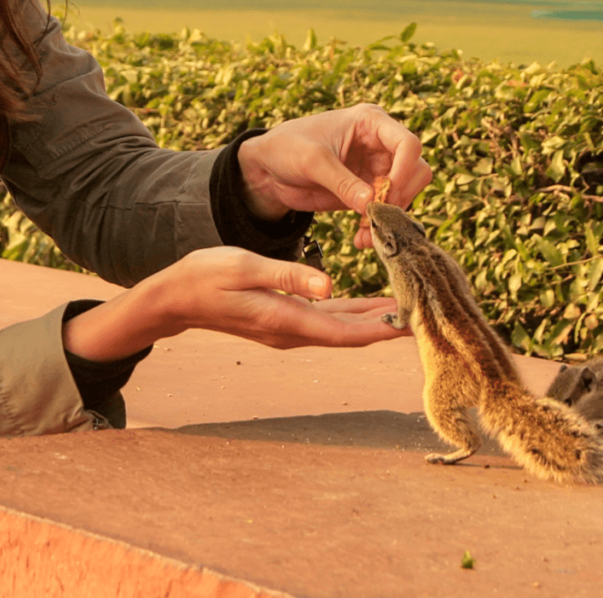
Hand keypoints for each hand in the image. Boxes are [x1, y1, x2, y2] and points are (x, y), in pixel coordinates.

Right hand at [63, 246, 409, 361]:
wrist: (174, 298)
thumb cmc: (205, 276)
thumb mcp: (245, 267)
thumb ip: (288, 276)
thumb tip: (330, 286)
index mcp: (286, 320)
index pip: (345, 332)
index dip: (382, 330)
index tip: (414, 324)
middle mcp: (292, 331)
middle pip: (351, 335)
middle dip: (388, 326)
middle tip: (427, 315)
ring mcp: (288, 328)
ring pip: (342, 329)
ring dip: (374, 321)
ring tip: (409, 307)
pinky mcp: (284, 319)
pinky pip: (328, 320)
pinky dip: (353, 314)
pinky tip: (370, 306)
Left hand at [237, 104, 431, 247]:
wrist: (267, 168)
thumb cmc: (286, 148)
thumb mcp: (312, 161)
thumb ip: (342, 182)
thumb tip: (371, 206)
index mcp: (370, 122)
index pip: (408, 144)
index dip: (405, 170)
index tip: (386, 195)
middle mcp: (379, 144)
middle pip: (416, 170)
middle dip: (399, 197)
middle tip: (375, 216)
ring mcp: (375, 169)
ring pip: (404, 195)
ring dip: (389, 217)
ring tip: (365, 235)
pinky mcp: (366, 192)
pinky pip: (385, 211)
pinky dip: (378, 227)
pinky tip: (361, 239)